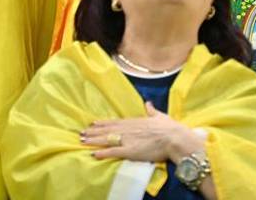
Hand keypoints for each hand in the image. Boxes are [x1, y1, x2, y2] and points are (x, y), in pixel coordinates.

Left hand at [81, 104, 201, 162]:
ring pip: (106, 139)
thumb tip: (148, 103)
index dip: (102, 123)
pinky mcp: (130, 151)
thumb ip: (151, 110)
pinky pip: (113, 152)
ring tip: (82, 141)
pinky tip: (94, 153)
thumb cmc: (169, 127)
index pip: (114, 122)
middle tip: (81, 133)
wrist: (174, 137)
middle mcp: (127, 129)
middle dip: (93, 132)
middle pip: (107, 130)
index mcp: (134, 121)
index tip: (92, 123)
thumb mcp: (159, 116)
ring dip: (93, 140)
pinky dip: (103, 152)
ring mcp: (127, 139)